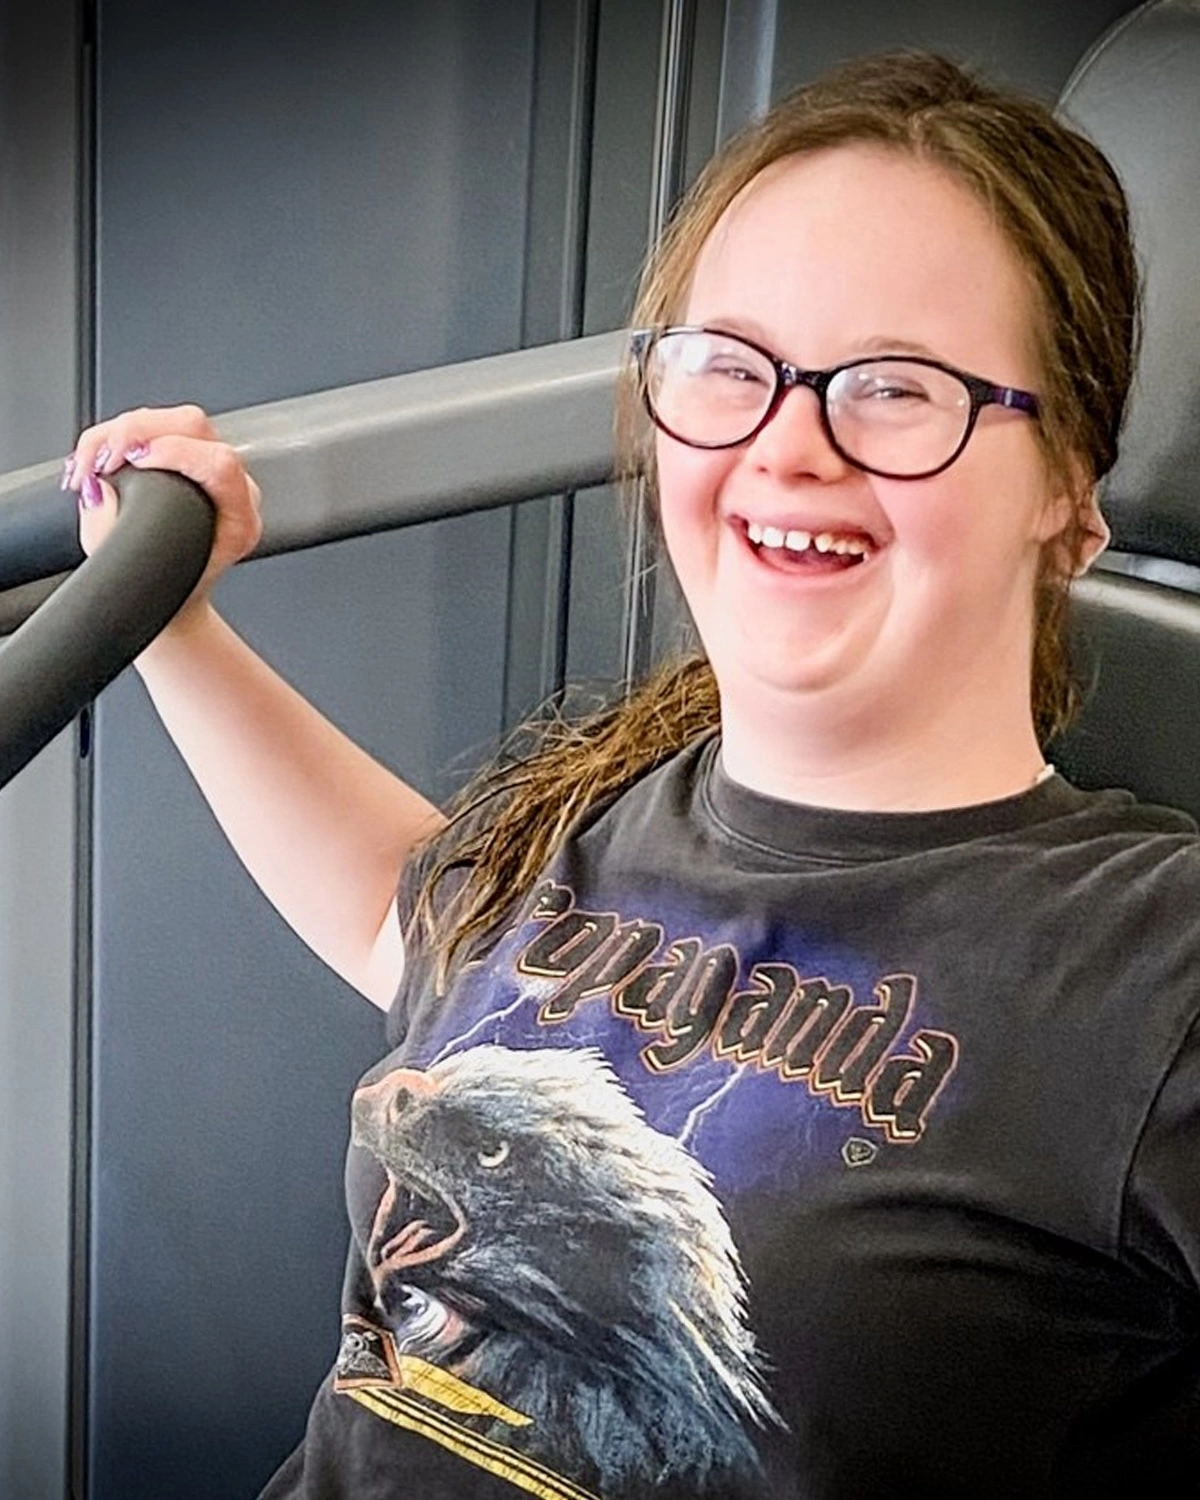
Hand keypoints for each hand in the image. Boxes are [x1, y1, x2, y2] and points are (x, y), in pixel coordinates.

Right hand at [66, 404, 263, 614]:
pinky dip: (119, 434)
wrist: (176, 596)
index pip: (220, 464)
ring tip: (88, 464)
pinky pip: (160, 426)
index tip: (130, 461)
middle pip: (195, 426)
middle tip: (99, 460)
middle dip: (136, 431)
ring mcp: (216, 471)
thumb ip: (112, 528)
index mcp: (238, 521)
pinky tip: (96, 455)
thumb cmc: (165, 588)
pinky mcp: (192, 457)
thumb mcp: (137, 570)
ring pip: (174, 420)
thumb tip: (97, 487)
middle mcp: (236, 490)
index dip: (172, 452)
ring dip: (120, 431)